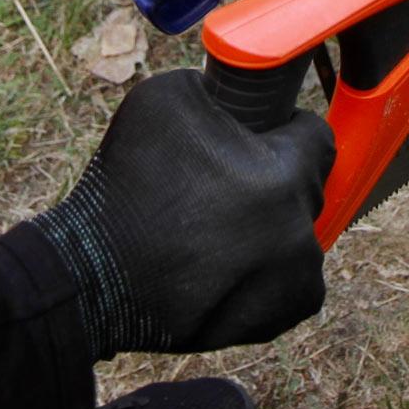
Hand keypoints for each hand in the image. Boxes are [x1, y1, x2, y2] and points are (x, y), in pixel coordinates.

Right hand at [33, 70, 333, 356]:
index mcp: (284, 176)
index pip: (316, 137)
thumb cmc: (129, 184)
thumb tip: (241, 96)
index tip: (257, 137)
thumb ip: (221, 89)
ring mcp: (293, 283)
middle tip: (221, 183)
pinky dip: (260, 272)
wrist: (92, 275)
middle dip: (273, 179)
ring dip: (269, 228)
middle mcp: (301, 234)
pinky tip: (217, 265)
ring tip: (210, 229)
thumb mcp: (168, 97)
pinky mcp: (276, 319)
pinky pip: (284, 280)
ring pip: (295, 237)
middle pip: (304, 189)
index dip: (285, 130)